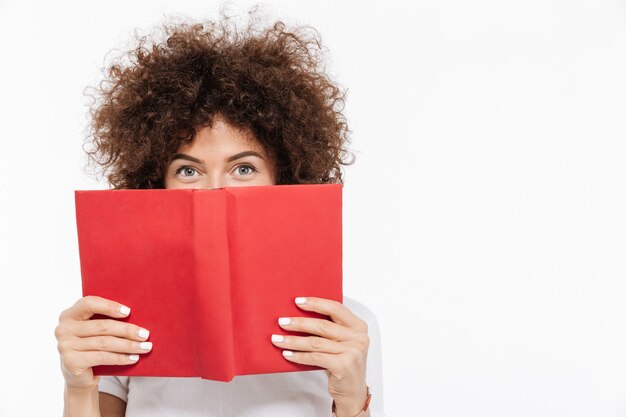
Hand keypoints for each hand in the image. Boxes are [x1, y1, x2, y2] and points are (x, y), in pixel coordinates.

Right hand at [55, 296, 151, 390]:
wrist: (79, 377)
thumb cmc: (92, 347)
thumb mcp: (95, 331)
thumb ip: (106, 320)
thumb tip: (138, 314)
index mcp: (69, 315)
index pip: (89, 303)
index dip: (109, 306)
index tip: (128, 312)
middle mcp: (63, 329)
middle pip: (102, 326)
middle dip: (127, 330)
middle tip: (145, 334)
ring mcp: (65, 346)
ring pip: (105, 343)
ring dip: (129, 345)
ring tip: (145, 347)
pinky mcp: (71, 362)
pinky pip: (102, 357)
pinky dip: (121, 357)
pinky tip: (134, 358)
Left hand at [271, 297, 369, 416]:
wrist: (353, 392)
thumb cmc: (342, 363)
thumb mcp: (341, 342)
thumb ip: (329, 329)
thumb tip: (299, 315)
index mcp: (358, 326)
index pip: (336, 308)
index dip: (316, 303)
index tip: (298, 301)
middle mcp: (358, 337)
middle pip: (323, 325)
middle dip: (299, 323)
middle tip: (282, 322)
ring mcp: (353, 352)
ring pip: (316, 342)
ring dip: (294, 340)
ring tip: (278, 339)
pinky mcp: (344, 366)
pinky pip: (315, 357)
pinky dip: (299, 356)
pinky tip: (287, 354)